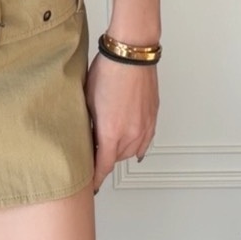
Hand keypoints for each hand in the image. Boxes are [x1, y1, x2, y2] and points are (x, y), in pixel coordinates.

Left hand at [84, 53, 158, 193]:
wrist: (131, 54)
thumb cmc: (108, 71)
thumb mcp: (88, 100)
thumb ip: (89, 124)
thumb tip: (88, 136)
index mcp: (111, 132)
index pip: (103, 166)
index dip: (95, 178)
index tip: (91, 185)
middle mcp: (131, 134)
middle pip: (117, 159)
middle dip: (105, 159)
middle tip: (94, 156)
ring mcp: (144, 126)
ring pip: (132, 151)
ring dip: (120, 151)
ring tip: (110, 147)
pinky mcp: (152, 117)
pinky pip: (146, 141)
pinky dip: (137, 146)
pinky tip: (134, 149)